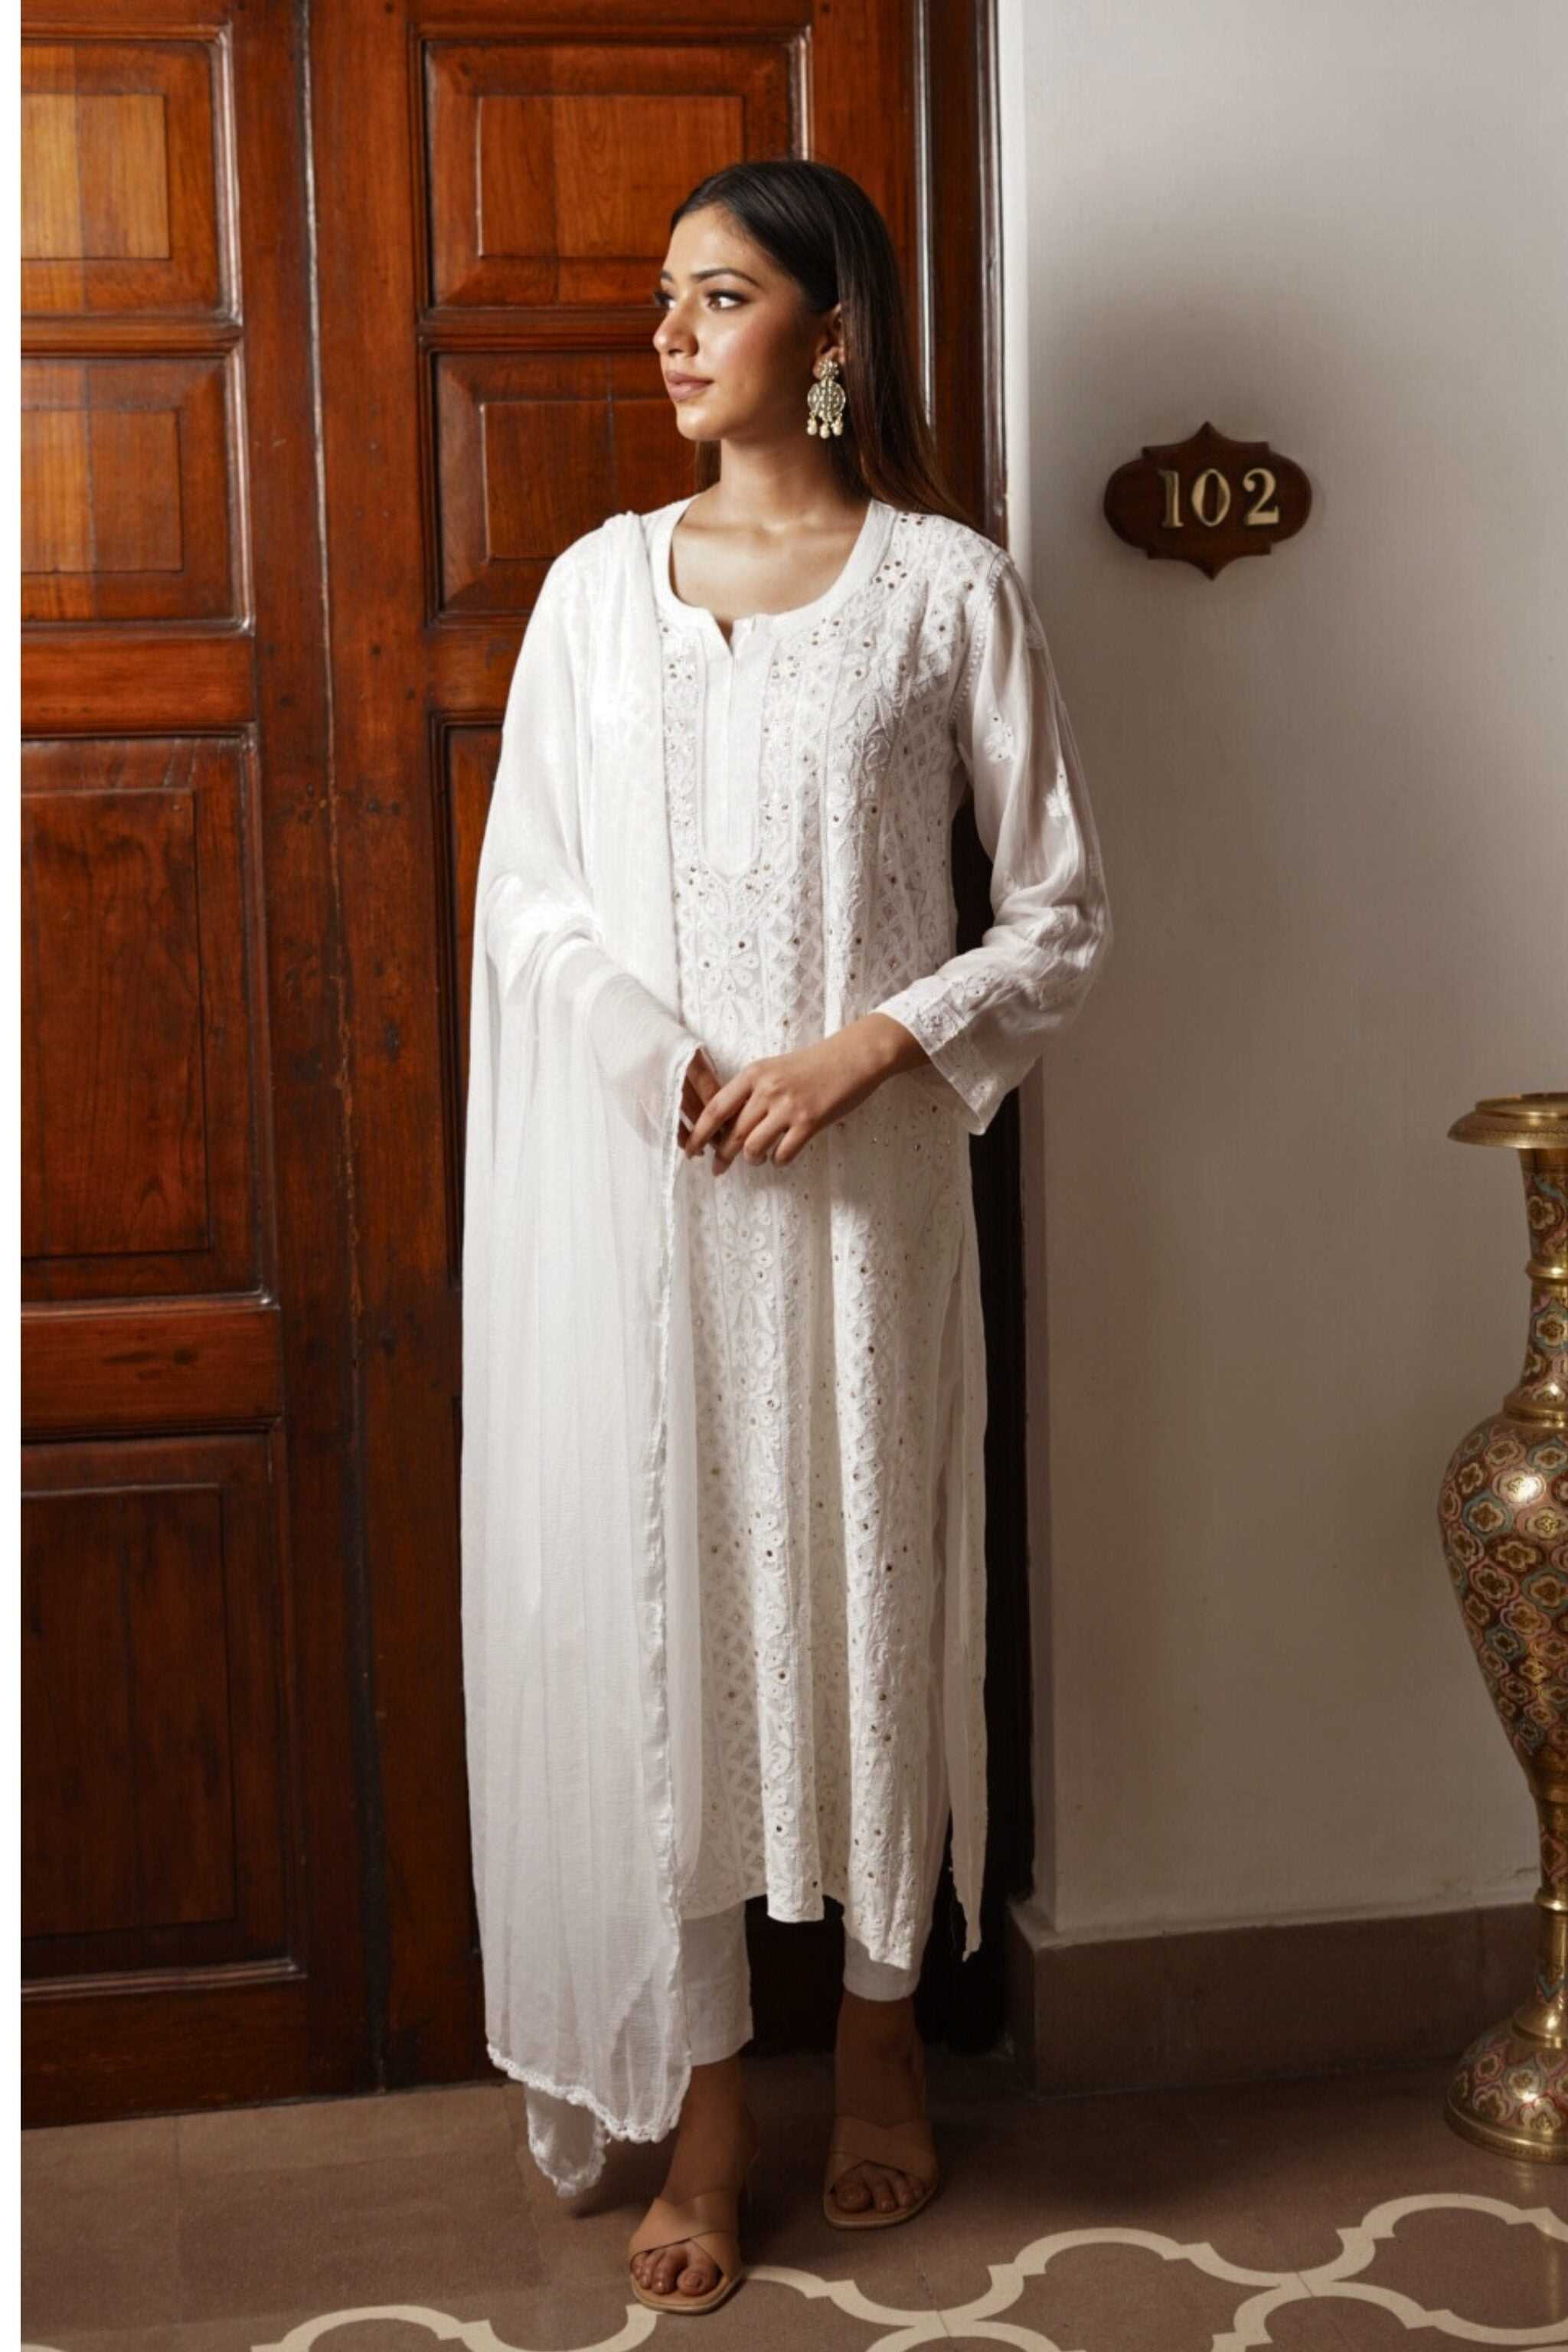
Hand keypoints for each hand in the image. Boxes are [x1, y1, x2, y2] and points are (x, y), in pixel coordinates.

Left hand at [681, 1017, 919, 1172]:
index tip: (691, 1150)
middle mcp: (767, 1090)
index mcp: (754, 1074)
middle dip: (721, 1156)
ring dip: (753, 1159)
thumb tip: (727, 1126)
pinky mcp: (810, 1122)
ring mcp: (788, 1107)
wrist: (854, 1056)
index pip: (715, 1108)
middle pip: (731, 1134)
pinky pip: (783, 1154)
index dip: (698, 1134)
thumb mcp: (775, 1069)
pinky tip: (782, 1155)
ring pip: (754, 1148)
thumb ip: (751, 1092)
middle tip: (718, 1168)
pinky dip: (778, 1161)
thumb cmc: (814, 1064)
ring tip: (758, 1158)